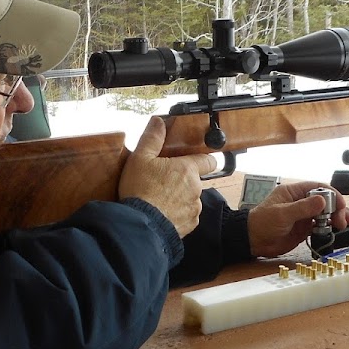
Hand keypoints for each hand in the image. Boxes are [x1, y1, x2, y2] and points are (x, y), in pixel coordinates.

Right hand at [118, 118, 213, 236]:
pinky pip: (186, 216)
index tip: (194, 160)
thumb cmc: (140, 191)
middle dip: (183, 180)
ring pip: (191, 199)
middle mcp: (196, 188)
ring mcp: (194, 208)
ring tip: (160, 200)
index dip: (202, 159)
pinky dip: (177, 214)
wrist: (140, 225)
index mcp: (188, 169)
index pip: (209, 160)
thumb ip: (152, 138)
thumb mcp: (140, 159)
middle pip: (196, 180)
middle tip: (163, 182)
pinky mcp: (189, 225)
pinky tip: (162, 213)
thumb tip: (159, 122)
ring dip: (180, 198)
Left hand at [247, 181, 348, 257]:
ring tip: (343, 225)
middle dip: (337, 208)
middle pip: (325, 201)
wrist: (253, 241)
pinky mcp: (304, 228)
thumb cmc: (262, 223)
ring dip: (336, 218)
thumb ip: (302, 208)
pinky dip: (330, 227)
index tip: (341, 205)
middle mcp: (301, 202)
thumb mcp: (282, 214)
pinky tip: (336, 231)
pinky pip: (321, 226)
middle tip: (342, 220)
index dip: (332, 194)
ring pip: (325, 213)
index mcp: (294, 192)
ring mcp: (304, 215)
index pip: (318, 188)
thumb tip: (323, 201)